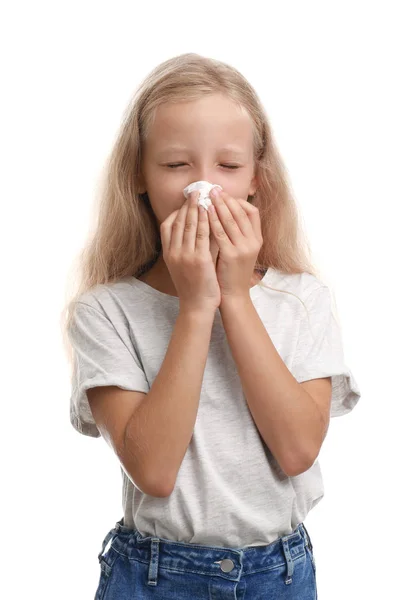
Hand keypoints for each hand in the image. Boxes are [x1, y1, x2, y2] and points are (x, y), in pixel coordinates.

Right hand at [160, 190, 220, 313]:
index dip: (177, 211)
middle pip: (178, 222)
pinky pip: (201, 235)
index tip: (185, 200)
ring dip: (196, 208)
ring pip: (189, 225)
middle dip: (187, 205)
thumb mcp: (182, 266)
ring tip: (203, 195)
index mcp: (167, 254)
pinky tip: (210, 211)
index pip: (167, 225)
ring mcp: (184, 256)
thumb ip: (185, 248)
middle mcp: (173, 252)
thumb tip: (193, 228)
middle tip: (195, 190)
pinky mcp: (198, 260)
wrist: (196, 306)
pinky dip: (205, 221)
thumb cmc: (193, 286)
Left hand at [207, 188, 262, 298]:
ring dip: (218, 205)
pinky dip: (212, 220)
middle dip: (226, 199)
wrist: (233, 295)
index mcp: (257, 239)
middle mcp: (253, 242)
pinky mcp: (231, 255)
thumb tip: (224, 212)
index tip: (225, 195)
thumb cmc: (232, 272)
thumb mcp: (240, 250)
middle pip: (241, 212)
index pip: (253, 212)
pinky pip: (220, 233)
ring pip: (231, 220)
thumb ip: (236, 233)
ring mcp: (243, 248)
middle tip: (213, 189)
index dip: (238, 201)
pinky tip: (204, 213)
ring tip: (208, 195)